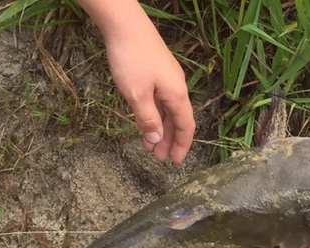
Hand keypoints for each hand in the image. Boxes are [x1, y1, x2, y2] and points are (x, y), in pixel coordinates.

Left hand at [76, 0, 194, 163]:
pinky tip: (145, 120)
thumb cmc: (131, 58)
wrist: (124, 23)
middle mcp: (176, 87)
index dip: (181, 146)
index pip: (186, 126)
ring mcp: (166, 78)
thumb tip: (156, 140)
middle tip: (158, 158)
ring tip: (149, 145)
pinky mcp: (156, 70)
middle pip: (177, 120)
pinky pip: (159, 99)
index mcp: (177, 94)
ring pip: (167, 110)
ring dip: (159, 128)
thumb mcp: (137, 94)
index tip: (174, 162)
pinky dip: (154, 114)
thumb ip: (148, 119)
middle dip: (168, 141)